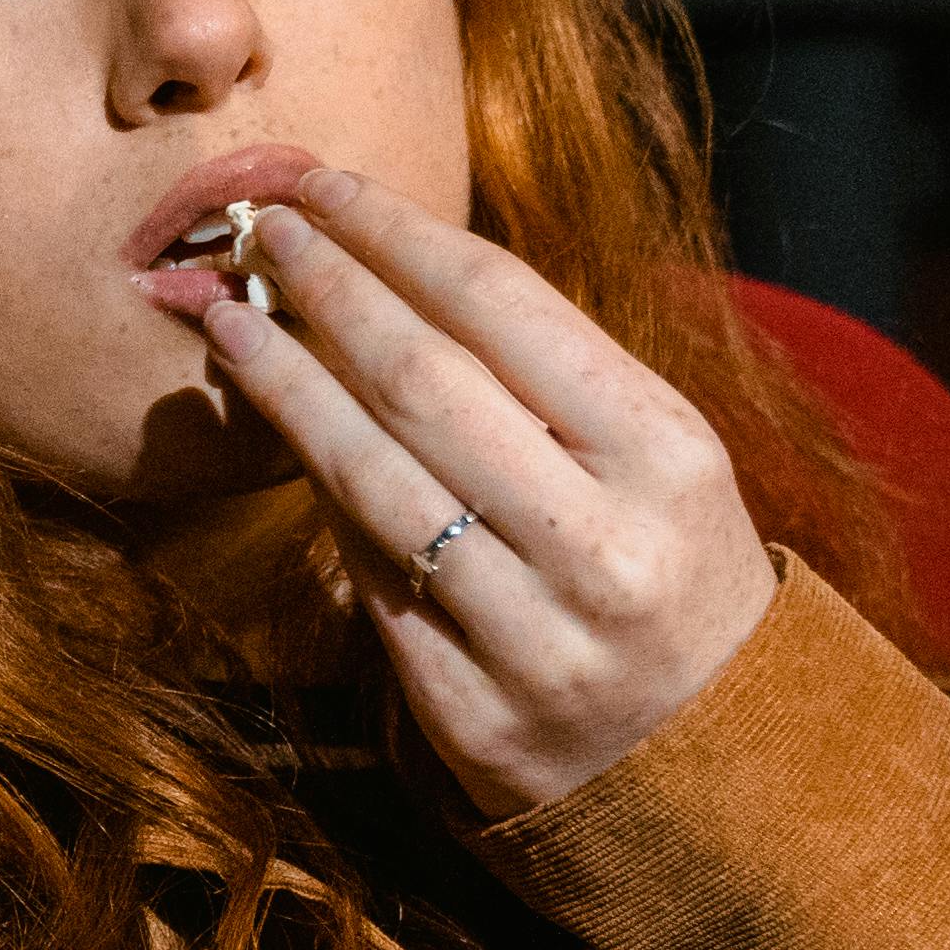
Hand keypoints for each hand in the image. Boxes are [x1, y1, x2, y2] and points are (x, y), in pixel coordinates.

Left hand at [196, 164, 778, 814]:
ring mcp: (533, 636)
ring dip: (285, 387)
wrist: (721, 760)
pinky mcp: (468, 709)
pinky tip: (277, 437)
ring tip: (228, 325)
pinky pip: (370, 577)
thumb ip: (545, 376)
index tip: (325, 188)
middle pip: (424, 383)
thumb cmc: (669, 569)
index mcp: (666, 453)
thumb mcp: (654, 459)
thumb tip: (389, 274)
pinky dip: (321, 495)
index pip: (504, 306)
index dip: (397, 235)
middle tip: (259, 234)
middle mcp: (603, 544)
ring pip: (374, 481)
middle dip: (328, 292)